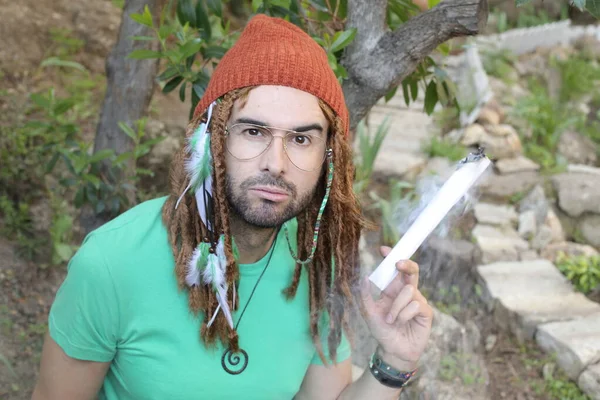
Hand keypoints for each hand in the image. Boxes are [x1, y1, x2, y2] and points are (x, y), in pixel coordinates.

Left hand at [360, 246, 432, 369]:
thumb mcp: (369, 312)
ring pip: (409, 291)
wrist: (392, 351)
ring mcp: (418, 301)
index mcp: (393, 289)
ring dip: (396, 306)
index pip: (394, 270)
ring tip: (391, 320)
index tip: (382, 249)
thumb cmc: (382, 331)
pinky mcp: (426, 312)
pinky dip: (404, 314)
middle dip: (406, 264)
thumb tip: (364, 277)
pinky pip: (416, 304)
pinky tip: (401, 323)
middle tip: (397, 264)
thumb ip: (365, 295)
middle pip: (412, 270)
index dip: (391, 257)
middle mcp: (406, 292)